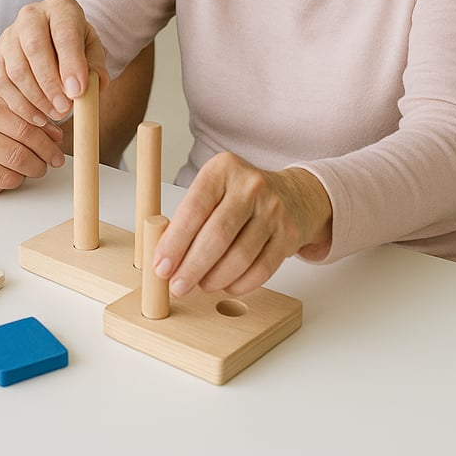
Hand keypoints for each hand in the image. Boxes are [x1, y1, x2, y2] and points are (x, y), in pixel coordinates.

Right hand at [0, 0, 108, 123]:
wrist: (54, 39)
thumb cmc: (76, 46)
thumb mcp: (93, 51)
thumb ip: (95, 68)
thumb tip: (89, 88)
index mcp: (60, 7)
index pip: (64, 32)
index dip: (71, 64)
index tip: (78, 91)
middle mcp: (30, 15)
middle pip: (34, 48)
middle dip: (50, 83)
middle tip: (65, 108)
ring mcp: (9, 34)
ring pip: (16, 68)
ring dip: (36, 97)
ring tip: (56, 114)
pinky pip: (0, 82)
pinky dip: (18, 104)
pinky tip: (37, 116)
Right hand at [0, 93, 65, 195]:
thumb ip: (25, 115)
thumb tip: (55, 134)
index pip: (25, 129)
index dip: (47, 145)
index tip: (56, 154)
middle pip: (18, 156)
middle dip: (39, 165)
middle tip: (45, 166)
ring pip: (7, 176)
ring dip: (23, 177)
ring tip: (24, 170)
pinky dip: (3, 185)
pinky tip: (1, 174)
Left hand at [152, 153, 332, 295]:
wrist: (294, 195)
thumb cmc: (242, 195)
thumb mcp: (213, 189)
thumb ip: (189, 217)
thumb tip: (165, 258)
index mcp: (223, 169)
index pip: (194, 209)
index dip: (175, 242)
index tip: (161, 265)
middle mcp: (251, 186)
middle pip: (217, 236)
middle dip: (192, 267)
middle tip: (177, 285)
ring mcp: (274, 210)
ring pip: (240, 257)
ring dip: (215, 279)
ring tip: (201, 285)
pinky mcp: (289, 235)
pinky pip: (262, 269)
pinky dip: (240, 284)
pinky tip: (226, 285)